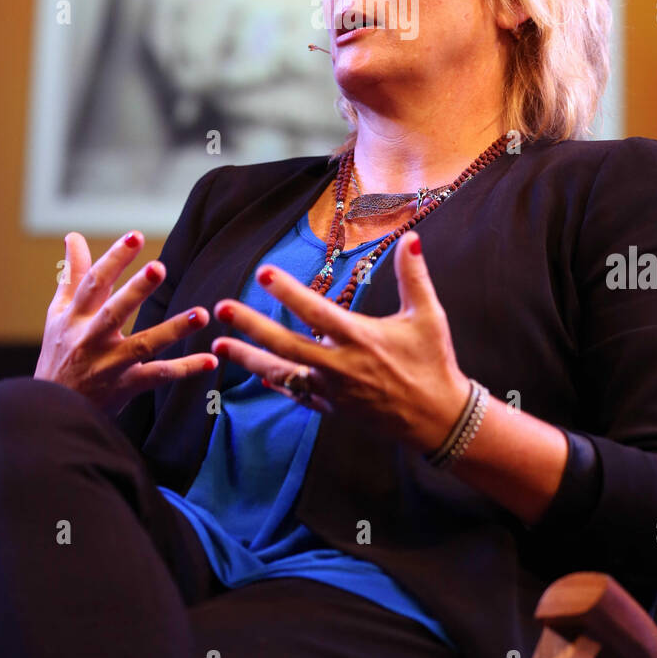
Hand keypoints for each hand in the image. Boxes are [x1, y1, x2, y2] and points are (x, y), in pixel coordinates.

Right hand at [34, 231, 217, 417]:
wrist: (51, 412)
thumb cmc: (58, 354)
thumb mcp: (58, 313)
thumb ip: (72, 274)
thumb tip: (73, 236)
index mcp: (76, 316)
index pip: (94, 282)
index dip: (114, 258)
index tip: (136, 236)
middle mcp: (91, 338)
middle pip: (115, 311)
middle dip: (136, 289)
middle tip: (160, 267)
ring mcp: (109, 364)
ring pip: (143, 344)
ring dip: (173, 329)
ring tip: (202, 314)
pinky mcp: (125, 386)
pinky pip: (158, 376)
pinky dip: (184, 369)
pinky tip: (210, 360)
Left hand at [211, 231, 470, 454]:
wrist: (437, 418)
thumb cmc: (433, 362)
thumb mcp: (428, 316)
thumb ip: (414, 276)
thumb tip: (411, 238)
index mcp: (360, 338)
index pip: (315, 311)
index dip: (288, 292)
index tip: (263, 273)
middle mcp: (339, 366)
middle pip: (285, 344)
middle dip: (251, 326)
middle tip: (221, 308)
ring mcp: (332, 390)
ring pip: (282, 373)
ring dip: (249, 358)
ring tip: (219, 345)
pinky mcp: (333, 408)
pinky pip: (297, 395)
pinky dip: (277, 384)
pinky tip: (259, 376)